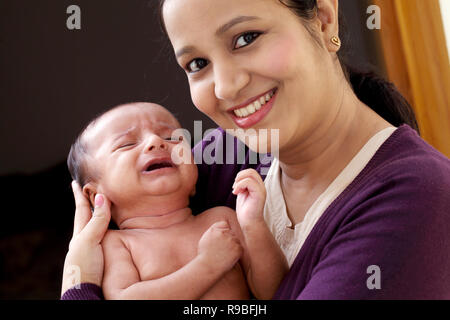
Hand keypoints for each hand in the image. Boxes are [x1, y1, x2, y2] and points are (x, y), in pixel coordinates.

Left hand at [61, 181, 110, 296]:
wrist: (84, 292)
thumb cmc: (84, 268)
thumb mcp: (89, 241)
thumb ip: (97, 221)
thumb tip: (101, 197)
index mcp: (80, 234)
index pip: (81, 209)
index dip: (79, 195)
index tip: (76, 182)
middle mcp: (83, 240)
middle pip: (85, 217)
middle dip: (86, 203)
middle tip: (87, 189)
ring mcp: (90, 250)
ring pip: (92, 228)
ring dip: (95, 216)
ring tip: (99, 206)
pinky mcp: (99, 259)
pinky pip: (101, 238)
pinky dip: (103, 229)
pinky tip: (107, 232)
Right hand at [197, 221, 242, 272]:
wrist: (208, 267)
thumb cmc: (205, 255)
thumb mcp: (206, 237)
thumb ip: (214, 229)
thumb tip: (226, 224)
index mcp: (215, 229)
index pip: (224, 224)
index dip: (223, 232)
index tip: (220, 240)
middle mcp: (223, 233)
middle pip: (231, 232)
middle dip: (229, 239)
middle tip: (222, 250)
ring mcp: (231, 240)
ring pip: (236, 240)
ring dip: (233, 246)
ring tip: (224, 254)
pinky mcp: (237, 248)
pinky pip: (240, 248)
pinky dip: (236, 252)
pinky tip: (229, 257)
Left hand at [232, 169, 266, 225]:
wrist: (249, 222)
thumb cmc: (245, 210)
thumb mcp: (242, 193)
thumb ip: (242, 185)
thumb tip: (238, 178)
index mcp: (257, 185)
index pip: (251, 172)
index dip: (241, 175)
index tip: (235, 186)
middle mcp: (261, 186)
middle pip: (251, 171)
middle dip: (239, 176)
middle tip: (235, 187)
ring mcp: (261, 190)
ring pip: (250, 174)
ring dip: (239, 181)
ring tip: (235, 190)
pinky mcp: (259, 194)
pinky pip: (249, 182)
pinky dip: (239, 185)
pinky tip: (236, 193)